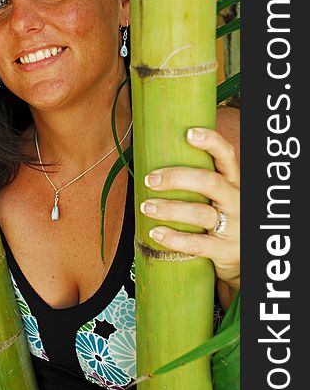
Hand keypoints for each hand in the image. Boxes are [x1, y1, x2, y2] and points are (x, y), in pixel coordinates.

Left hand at [141, 127, 239, 289]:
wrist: (244, 256)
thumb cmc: (223, 218)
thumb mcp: (221, 196)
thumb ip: (200, 181)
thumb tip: (158, 162)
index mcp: (234, 182)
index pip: (227, 156)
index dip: (211, 142)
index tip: (189, 133)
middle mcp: (235, 201)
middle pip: (209, 182)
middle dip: (177, 178)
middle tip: (150, 180)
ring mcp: (232, 226)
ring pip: (200, 214)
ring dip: (169, 209)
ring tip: (146, 206)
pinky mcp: (224, 250)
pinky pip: (197, 244)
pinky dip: (174, 238)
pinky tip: (156, 232)